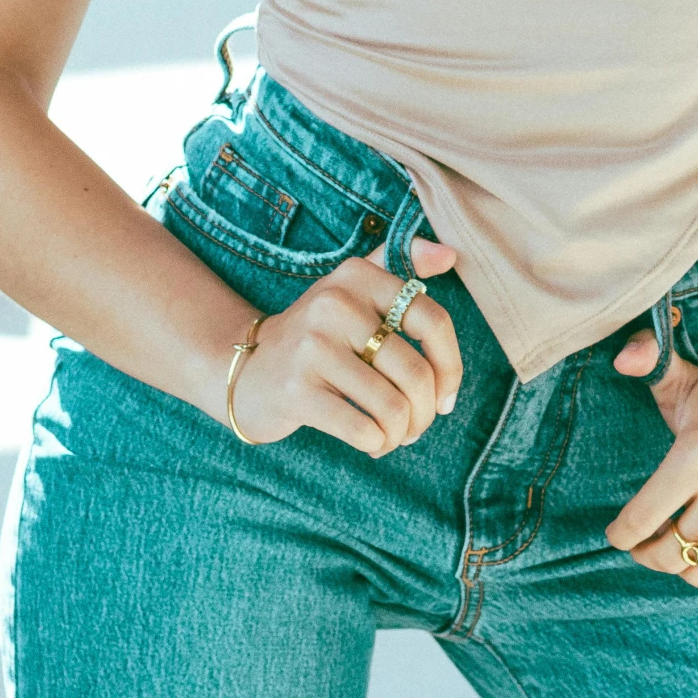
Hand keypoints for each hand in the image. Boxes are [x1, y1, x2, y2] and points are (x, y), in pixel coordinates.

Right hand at [227, 237, 461, 453]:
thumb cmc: (318, 336)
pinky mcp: (296, 390)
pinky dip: (378, 444)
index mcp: (357, 276)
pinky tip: (371, 442)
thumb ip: (401, 264)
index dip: (451, 365)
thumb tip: (450, 254)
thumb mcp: (353, 290)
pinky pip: (363, 429)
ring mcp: (312, 347)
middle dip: (426, 412)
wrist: (246, 369)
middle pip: (415, 372)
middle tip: (417, 425)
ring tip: (394, 435)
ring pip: (393, 407)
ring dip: (403, 433)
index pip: (432, 319)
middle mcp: (335, 303)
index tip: (447, 395)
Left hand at [604, 326, 697, 589]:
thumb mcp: (686, 380)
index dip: (623, 534)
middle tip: (644, 548)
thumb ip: (649, 361)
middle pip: (674, 551)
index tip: (616, 536)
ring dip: (684, 566)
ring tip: (677, 548)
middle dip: (650, 555)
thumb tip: (621, 358)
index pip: (645, 516)